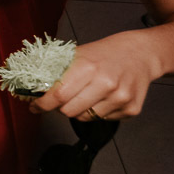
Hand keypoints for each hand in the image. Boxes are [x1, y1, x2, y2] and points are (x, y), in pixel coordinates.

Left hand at [29, 30, 160, 121]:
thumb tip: (33, 90)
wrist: (141, 54)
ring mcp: (120, 98)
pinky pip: (102, 119)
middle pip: (69, 111)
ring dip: (78, 110)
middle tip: (60, 100)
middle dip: (59, 108)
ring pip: (84, 118)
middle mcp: (106, 84)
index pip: (58, 95)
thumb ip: (57, 72)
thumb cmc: (104, 54)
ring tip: (84, 95)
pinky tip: (102, 97)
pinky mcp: (131, 110)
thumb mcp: (78, 55)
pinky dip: (96, 112)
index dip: (42, 104)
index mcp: (88, 67)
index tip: (34, 107)